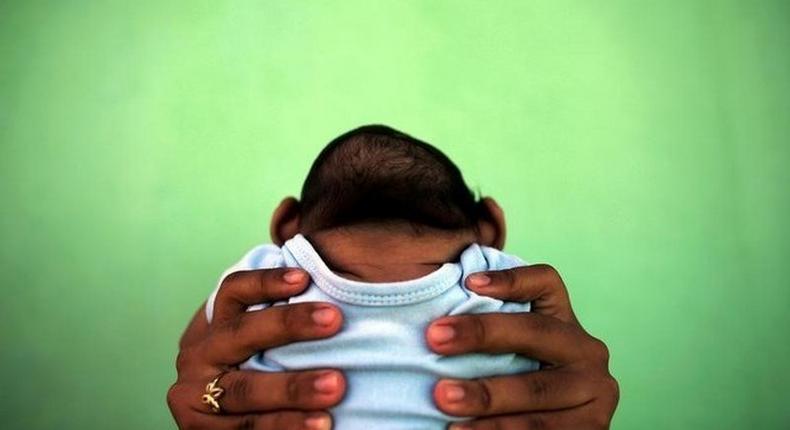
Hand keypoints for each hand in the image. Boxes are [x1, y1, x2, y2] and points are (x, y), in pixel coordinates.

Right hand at [167, 268, 346, 429]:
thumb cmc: (257, 369)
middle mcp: (200, 355)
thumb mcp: (257, 341)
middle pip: (242, 333)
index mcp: (214, 325)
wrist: (224, 418)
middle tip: (334, 319)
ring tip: (336, 386)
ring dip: (292, 389)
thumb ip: (282, 321)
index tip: (304, 277)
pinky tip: (319, 425)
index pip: (234, 292)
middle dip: (288, 324)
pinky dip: (284, 427)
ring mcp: (196, 396)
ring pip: (245, 390)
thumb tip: (332, 285)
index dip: (266, 281)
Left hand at [427, 264, 618, 428]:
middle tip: (435, 338)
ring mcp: (594, 391)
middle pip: (534, 332)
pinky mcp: (592, 428)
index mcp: (565, 321)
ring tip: (443, 398)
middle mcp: (586, 350)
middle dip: (482, 334)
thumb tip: (433, 320)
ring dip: (486, 395)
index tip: (469, 282)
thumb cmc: (516, 385)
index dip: (511, 279)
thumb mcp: (514, 353)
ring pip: (536, 389)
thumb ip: (491, 334)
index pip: (545, 283)